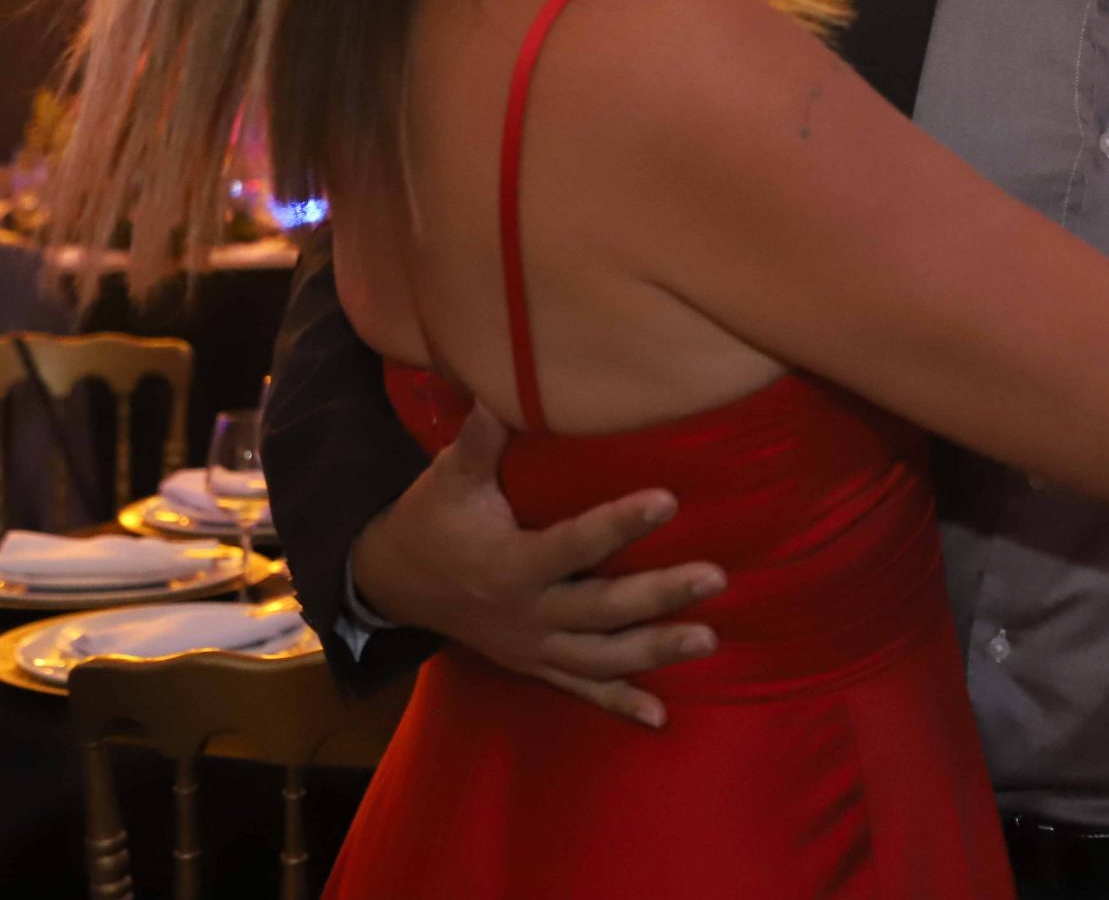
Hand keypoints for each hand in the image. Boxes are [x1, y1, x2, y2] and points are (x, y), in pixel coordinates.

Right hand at [348, 405, 722, 727]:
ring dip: (656, 651)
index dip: (620, 524)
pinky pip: (580, 690)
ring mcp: (532, 646)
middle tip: (715, 577)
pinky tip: (660, 718)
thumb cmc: (432, 521)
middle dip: (660, 596)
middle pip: (602, 610)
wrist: (393, 583)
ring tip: (709, 639)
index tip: (669, 500)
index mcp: (511, 564)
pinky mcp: (534, 664)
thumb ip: (480, 440)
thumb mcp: (450, 479)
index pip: (574, 544)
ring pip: (601, 657)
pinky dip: (619, 704)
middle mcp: (527, 613)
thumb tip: (501, 390)